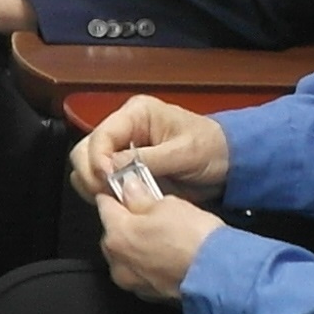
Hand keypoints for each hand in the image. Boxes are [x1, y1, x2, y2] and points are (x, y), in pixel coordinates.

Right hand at [65, 95, 230, 204]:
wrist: (228, 162)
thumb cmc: (211, 149)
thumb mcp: (183, 152)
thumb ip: (147, 159)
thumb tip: (112, 169)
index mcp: (136, 113)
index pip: (101, 135)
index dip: (97, 160)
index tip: (106, 181)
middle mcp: (123, 128)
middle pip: (85, 150)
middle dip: (91, 174)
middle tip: (107, 194)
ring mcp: (121, 149)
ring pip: (87, 166)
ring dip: (93, 185)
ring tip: (114, 198)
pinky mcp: (123, 169)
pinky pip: (100, 180)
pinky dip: (101, 192)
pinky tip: (117, 200)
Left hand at [96, 180, 222, 301]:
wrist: (218, 276)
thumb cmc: (195, 240)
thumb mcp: (168, 205)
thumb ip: (141, 197)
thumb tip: (130, 189)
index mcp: (117, 234)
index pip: (104, 206)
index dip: (115, 195)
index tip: (125, 191)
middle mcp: (118, 261)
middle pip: (112, 234)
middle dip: (126, 223)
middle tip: (149, 213)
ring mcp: (132, 281)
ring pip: (125, 256)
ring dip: (136, 246)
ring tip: (161, 236)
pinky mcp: (148, 294)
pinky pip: (140, 273)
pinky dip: (148, 265)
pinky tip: (167, 256)